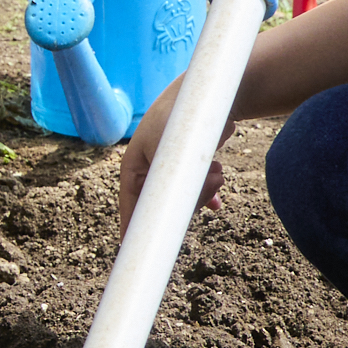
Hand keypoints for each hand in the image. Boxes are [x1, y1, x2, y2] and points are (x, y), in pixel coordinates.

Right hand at [113, 93, 226, 232]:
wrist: (208, 95)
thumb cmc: (179, 118)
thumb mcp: (167, 152)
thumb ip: (167, 184)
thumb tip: (173, 213)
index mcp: (134, 168)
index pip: (130, 206)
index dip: (133, 231)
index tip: (136, 252)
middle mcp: (149, 171)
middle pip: (162, 207)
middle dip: (188, 204)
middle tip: (210, 187)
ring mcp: (169, 170)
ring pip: (184, 200)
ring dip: (203, 193)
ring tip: (217, 172)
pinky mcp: (188, 167)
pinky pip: (197, 191)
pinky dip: (208, 196)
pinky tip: (217, 204)